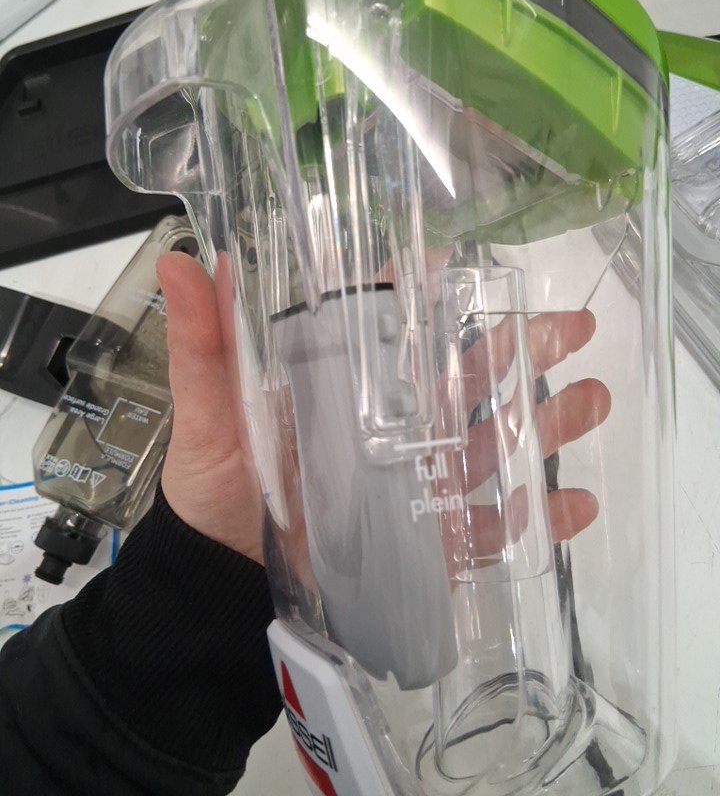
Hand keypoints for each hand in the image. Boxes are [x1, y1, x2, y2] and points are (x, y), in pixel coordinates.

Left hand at [157, 252, 606, 568]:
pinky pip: (491, 526)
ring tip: (591, 399)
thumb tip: (184, 263)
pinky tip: (576, 504)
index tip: (471, 271)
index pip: (400, 330)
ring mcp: (416, 482)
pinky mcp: (429, 540)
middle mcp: (392, 424)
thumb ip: (203, 342)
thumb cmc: (213, 486)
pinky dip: (538, 518)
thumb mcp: (207, 409)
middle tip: (572, 326)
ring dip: (548, 422)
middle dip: (523, 348)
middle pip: (467, 377)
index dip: (437, 297)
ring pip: (493, 443)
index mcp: (348, 384)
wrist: (218, 581)